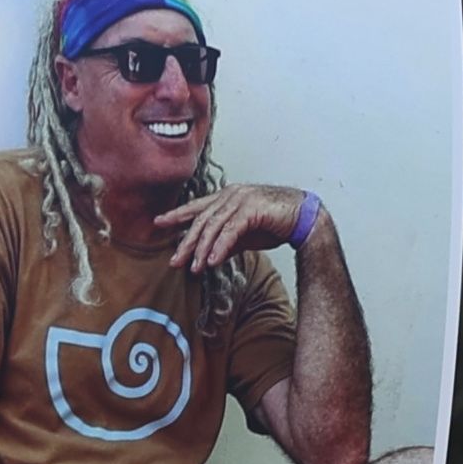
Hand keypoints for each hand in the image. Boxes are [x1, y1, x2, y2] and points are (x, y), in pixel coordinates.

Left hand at [153, 180, 310, 272]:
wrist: (304, 218)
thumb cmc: (276, 223)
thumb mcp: (245, 235)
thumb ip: (226, 242)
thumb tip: (210, 257)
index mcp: (227, 197)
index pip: (197, 206)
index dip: (177, 214)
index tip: (159, 222)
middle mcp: (231, 195)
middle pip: (201, 220)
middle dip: (187, 242)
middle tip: (175, 261)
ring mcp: (241, 200)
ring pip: (213, 226)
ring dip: (202, 250)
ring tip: (194, 268)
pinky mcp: (252, 209)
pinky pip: (230, 231)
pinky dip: (220, 247)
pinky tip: (212, 262)